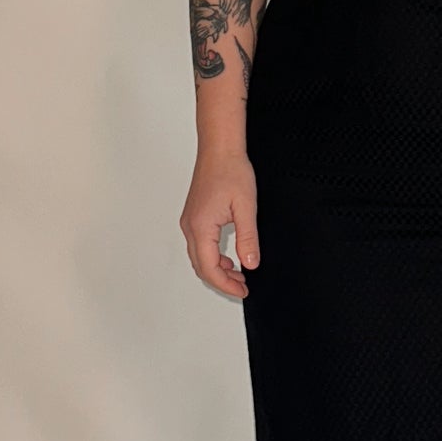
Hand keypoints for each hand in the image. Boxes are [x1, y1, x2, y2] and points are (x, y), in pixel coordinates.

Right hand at [182, 149, 259, 299]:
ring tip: (239, 275)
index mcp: (201, 227)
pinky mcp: (194, 217)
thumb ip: (248, 239)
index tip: (243, 291)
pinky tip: (230, 258)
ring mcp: (190, 222)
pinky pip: (200, 246)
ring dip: (217, 270)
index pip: (210, 268)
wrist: (220, 149)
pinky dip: (213, 257)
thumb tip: (251, 263)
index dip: (226, 285)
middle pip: (201, 267)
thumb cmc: (230, 171)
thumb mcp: (246, 208)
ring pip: (199, 258)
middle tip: (243, 288)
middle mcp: (190, 226)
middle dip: (221, 281)